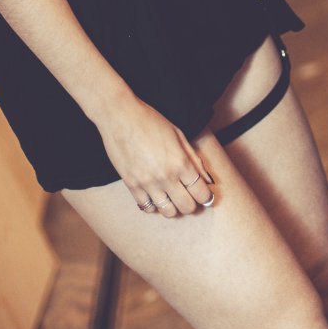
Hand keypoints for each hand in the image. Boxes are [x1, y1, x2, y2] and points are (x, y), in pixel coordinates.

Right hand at [98, 93, 215, 216]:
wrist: (120, 117)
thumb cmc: (150, 121)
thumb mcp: (178, 135)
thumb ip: (194, 159)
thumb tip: (207, 180)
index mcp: (180, 162)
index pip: (201, 193)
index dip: (206, 197)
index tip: (204, 196)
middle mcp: (166, 176)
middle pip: (187, 207)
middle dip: (191, 204)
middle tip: (189, 196)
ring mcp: (147, 183)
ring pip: (168, 212)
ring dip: (173, 207)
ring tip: (172, 196)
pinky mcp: (131, 185)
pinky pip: (147, 207)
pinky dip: (154, 205)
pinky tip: (155, 195)